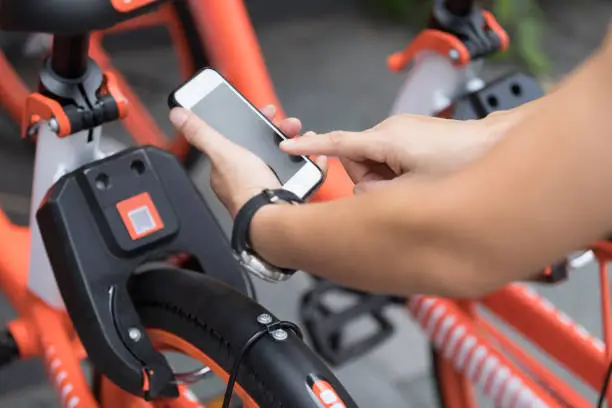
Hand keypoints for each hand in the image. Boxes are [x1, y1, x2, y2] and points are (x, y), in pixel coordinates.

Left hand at [170, 105, 325, 216]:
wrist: (273, 218)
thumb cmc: (246, 191)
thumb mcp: (222, 152)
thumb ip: (201, 133)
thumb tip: (178, 115)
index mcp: (228, 170)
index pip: (237, 139)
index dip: (252, 123)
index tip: (266, 112)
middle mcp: (247, 179)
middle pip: (264, 147)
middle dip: (280, 132)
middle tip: (290, 125)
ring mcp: (269, 187)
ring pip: (285, 159)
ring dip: (297, 145)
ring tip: (304, 138)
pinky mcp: (289, 194)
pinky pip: (302, 176)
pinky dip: (311, 165)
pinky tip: (316, 159)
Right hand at [280, 114, 502, 192]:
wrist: (496, 147)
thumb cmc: (463, 165)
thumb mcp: (414, 193)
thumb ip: (376, 196)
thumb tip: (362, 196)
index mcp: (386, 139)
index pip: (336, 143)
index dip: (309, 147)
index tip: (287, 147)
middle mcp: (391, 130)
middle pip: (358, 161)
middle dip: (371, 181)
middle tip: (398, 193)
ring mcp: (404, 132)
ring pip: (376, 163)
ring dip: (388, 181)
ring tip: (416, 187)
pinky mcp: (414, 137)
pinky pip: (391, 159)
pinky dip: (398, 175)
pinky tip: (421, 182)